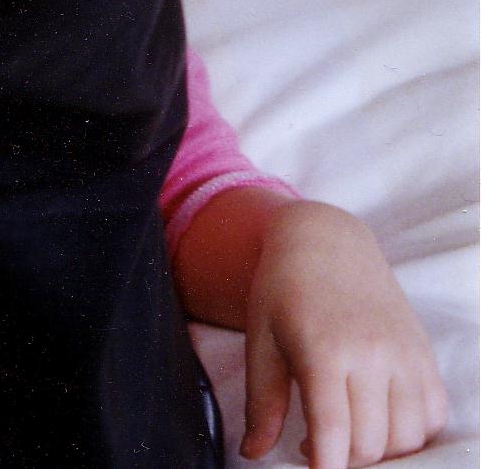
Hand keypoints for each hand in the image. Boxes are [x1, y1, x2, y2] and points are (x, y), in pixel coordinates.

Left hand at [239, 201, 445, 467]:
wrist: (327, 242)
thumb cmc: (283, 290)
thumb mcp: (260, 340)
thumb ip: (261, 402)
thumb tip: (254, 453)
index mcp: (324, 351)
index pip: (333, 430)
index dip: (324, 466)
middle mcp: (373, 355)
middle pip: (371, 443)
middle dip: (344, 460)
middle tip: (315, 449)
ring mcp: (405, 356)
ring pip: (407, 437)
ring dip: (379, 452)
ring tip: (344, 436)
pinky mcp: (424, 356)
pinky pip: (433, 416)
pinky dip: (411, 434)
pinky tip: (378, 423)